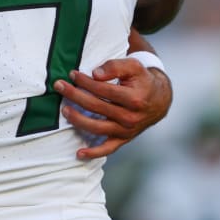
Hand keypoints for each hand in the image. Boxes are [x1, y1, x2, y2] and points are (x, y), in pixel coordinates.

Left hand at [52, 58, 172, 158]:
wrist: (159, 100)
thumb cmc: (142, 81)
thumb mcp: (134, 67)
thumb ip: (115, 66)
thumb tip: (95, 74)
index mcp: (134, 99)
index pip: (103, 90)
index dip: (85, 81)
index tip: (72, 74)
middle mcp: (130, 117)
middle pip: (96, 107)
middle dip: (75, 95)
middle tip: (59, 86)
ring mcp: (126, 130)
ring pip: (97, 127)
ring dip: (78, 119)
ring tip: (64, 110)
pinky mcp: (124, 139)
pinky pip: (108, 149)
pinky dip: (94, 153)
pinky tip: (79, 153)